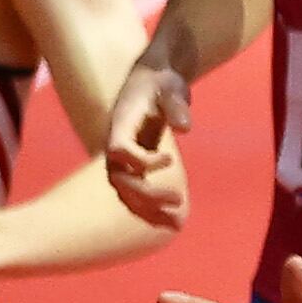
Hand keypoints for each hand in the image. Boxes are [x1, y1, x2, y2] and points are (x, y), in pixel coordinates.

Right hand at [105, 61, 191, 232]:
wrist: (152, 81)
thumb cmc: (162, 81)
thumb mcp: (171, 86)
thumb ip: (176, 104)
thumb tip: (185, 128)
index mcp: (121, 123)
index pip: (118, 149)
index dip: (141, 160)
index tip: (170, 158)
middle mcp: (116, 142)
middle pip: (119, 177)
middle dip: (146, 193)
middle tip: (178, 201)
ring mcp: (122, 156)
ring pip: (125, 190)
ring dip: (147, 208)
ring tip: (176, 222)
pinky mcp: (132, 164)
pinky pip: (134, 192)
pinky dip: (150, 208)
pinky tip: (171, 222)